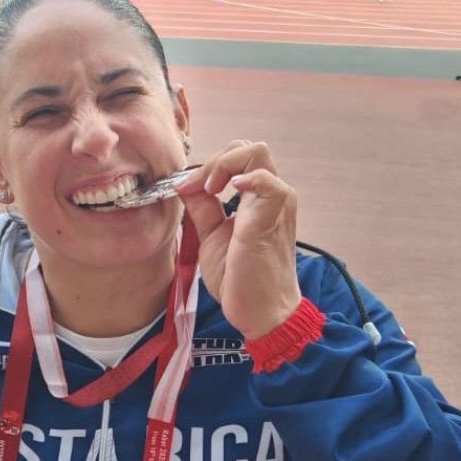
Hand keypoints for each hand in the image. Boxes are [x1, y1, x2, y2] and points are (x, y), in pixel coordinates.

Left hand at [176, 140, 301, 338]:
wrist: (261, 312)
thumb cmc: (241, 280)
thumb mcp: (212, 237)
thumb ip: (202, 210)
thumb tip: (185, 185)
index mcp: (259, 200)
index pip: (239, 159)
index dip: (209, 166)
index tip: (187, 188)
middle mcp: (272, 196)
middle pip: (249, 148)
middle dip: (216, 159)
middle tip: (200, 187)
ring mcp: (276, 205)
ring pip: (258, 153)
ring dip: (225, 164)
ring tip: (210, 190)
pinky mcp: (272, 218)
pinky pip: (268, 182)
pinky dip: (246, 178)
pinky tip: (224, 192)